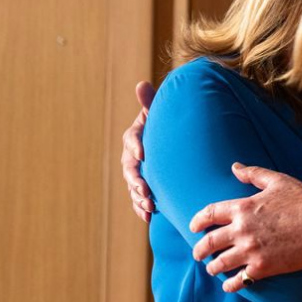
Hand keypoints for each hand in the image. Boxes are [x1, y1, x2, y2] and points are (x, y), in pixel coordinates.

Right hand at [122, 81, 155, 221]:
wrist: (171, 143)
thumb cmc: (163, 125)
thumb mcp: (157, 113)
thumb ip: (150, 101)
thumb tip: (141, 83)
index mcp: (135, 136)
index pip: (132, 139)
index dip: (135, 146)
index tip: (142, 154)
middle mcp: (131, 156)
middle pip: (129, 169)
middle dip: (136, 180)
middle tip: (145, 189)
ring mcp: (135, 173)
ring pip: (133, 187)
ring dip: (139, 198)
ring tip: (150, 206)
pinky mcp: (141, 188)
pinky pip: (138, 200)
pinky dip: (142, 210)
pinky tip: (149, 218)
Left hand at [190, 163, 301, 292]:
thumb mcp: (277, 181)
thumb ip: (253, 174)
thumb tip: (235, 167)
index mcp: (243, 208)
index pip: (209, 214)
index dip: (197, 221)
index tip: (193, 227)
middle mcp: (241, 230)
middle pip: (209, 242)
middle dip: (200, 250)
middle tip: (198, 254)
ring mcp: (250, 251)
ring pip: (219, 264)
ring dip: (212, 267)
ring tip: (212, 269)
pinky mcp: (263, 267)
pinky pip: (239, 280)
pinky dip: (231, 284)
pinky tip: (229, 285)